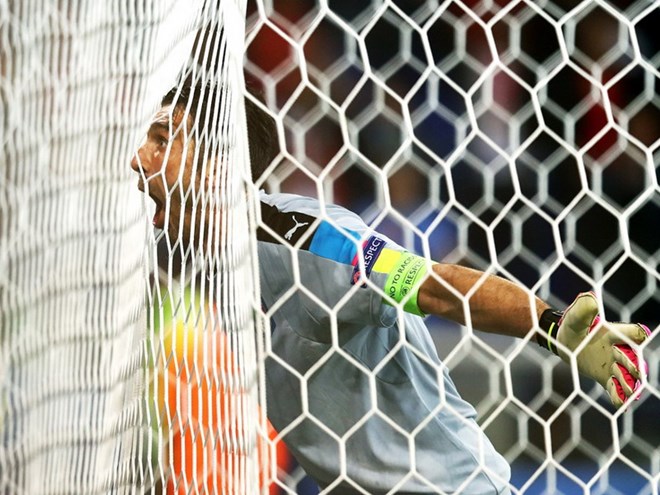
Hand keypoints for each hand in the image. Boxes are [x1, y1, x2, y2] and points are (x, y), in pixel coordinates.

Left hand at [557, 292, 650, 407]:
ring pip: (626, 376)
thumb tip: (591, 299)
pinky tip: (621, 405)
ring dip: (630, 384)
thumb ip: (583, 310)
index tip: (640, 337)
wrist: (563, 341)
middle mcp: (617, 349)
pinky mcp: (605, 377)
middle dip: (634, 366)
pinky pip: (615, 388)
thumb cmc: (571, 326)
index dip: (637, 335)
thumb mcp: (574, 317)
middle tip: (636, 373)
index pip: (632, 333)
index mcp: (613, 333)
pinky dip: (619, 397)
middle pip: (632, 358)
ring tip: (631, 393)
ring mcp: (612, 365)